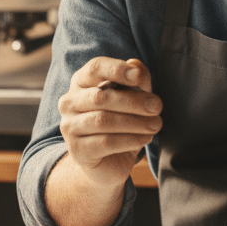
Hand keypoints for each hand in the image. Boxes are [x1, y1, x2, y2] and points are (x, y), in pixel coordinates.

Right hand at [57, 57, 160, 188]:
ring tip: (156, 124)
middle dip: (133, 101)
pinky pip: (105, 142)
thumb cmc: (120, 120)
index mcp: (81, 82)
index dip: (117, 70)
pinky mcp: (78, 150)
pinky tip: (145, 138)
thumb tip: (136, 65)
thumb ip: (135, 78)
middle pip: (100, 96)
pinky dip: (130, 139)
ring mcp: (70, 127)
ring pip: (103, 120)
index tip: (139, 77)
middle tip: (157, 106)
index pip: (95, 68)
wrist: (108, 160)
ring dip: (135, 122)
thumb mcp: (132, 96)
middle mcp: (69, 102)